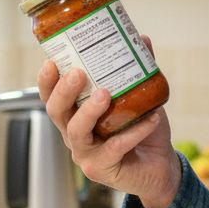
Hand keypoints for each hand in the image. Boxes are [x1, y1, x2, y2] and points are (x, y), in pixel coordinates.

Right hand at [37, 36, 181, 207]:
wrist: (161, 167)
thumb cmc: (144, 130)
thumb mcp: (140, 98)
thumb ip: (137, 71)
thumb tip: (141, 38)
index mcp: (76, 116)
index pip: (52, 97)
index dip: (47, 81)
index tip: (52, 61)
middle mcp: (75, 135)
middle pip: (56, 112)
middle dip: (64, 91)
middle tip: (78, 73)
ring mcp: (86, 154)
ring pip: (77, 132)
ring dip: (89, 111)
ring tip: (105, 94)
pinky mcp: (103, 169)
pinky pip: (116, 147)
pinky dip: (134, 131)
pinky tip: (152, 118)